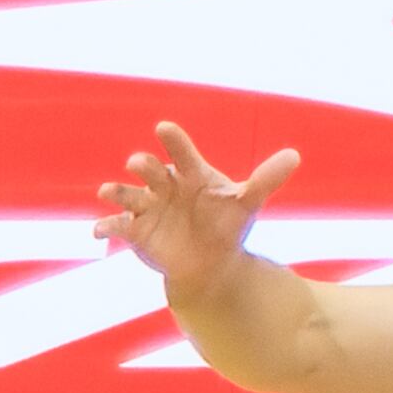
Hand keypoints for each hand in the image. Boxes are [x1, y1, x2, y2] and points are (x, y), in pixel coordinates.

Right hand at [95, 121, 300, 293]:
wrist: (211, 263)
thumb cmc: (226, 224)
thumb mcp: (246, 203)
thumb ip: (266, 179)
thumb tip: (295, 155)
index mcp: (189, 173)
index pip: (181, 152)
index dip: (174, 141)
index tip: (165, 129)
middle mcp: (164, 185)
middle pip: (149, 169)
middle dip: (143, 166)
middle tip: (140, 165)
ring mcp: (146, 206)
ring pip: (127, 194)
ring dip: (117, 192)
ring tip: (109, 192)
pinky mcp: (135, 230)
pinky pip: (117, 225)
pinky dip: (105, 227)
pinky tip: (97, 232)